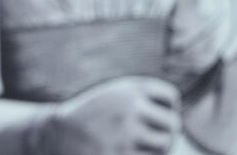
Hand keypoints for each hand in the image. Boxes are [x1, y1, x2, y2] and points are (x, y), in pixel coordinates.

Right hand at [39, 76, 181, 154]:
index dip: (166, 107)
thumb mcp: (115, 96)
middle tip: (150, 137)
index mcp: (128, 89)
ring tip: (140, 145)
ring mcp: (126, 133)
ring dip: (158, 148)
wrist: (58, 135)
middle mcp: (129, 107)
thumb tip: (178, 127)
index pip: (170, 96)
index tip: (152, 115)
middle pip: (172, 124)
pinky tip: (128, 150)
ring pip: (165, 145)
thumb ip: (144, 100)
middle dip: (166, 133)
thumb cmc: (93, 117)